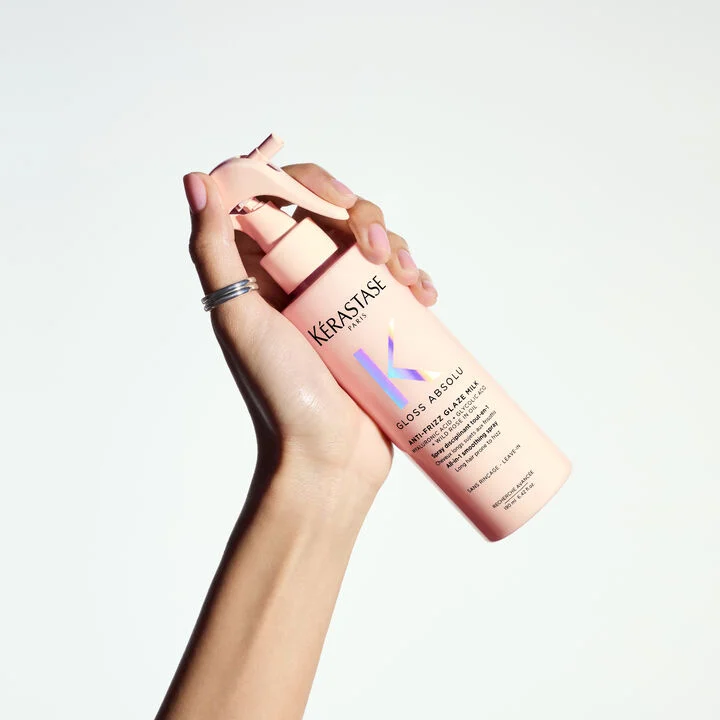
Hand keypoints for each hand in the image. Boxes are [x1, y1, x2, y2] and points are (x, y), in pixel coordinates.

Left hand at [183, 164, 437, 509]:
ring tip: (408, 281)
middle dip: (365, 219)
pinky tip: (425, 294)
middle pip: (336, 217)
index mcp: (260, 270)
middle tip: (377, 254)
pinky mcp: (372, 324)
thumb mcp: (237, 317)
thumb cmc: (277, 393)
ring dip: (396, 247)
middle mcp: (298, 279)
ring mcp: (339, 302)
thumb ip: (211, 250)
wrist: (327, 458)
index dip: (312, 183)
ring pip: (372, 246)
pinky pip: (396, 284)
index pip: (282, 199)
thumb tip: (196, 180)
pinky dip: (415, 278)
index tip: (338, 200)